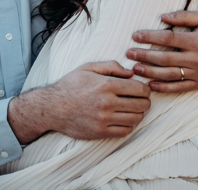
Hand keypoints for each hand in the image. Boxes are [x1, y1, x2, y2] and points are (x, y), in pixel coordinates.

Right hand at [8, 61, 150, 142]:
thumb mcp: (88, 67)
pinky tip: (123, 119)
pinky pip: (125, 131)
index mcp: (106, 85)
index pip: (140, 89)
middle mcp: (107, 103)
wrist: (52, 107)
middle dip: (144, 101)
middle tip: (139, 99)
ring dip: (138, 114)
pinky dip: (129, 125)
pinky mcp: (100, 132)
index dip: (145, 89)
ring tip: (133, 109)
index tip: (142, 90)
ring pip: (136, 119)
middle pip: (142, 105)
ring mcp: (104, 119)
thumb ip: (111, 66)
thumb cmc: (70, 85)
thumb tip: (131, 73)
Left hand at [126, 11, 197, 93]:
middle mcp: (195, 59)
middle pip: (164, 58)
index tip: (135, 36)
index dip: (150, 37)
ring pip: (169, 74)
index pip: (168, 39)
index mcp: (196, 41)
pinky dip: (164, 88)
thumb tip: (163, 17)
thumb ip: (184, 16)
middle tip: (128, 53)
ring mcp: (197, 73)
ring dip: (150, 72)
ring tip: (135, 68)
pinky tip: (151, 85)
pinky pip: (179, 88)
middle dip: (144, 55)